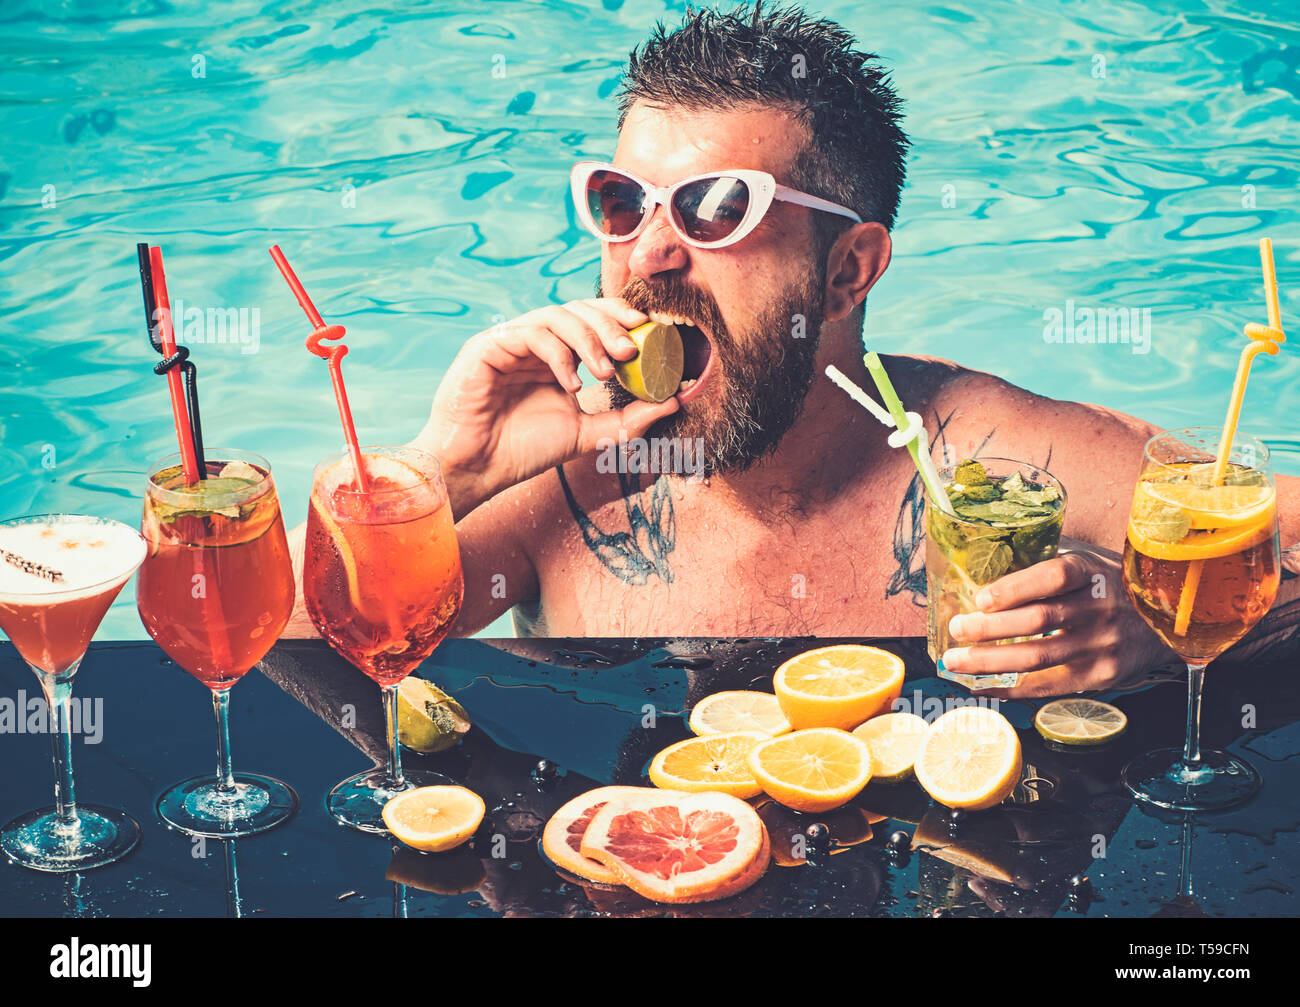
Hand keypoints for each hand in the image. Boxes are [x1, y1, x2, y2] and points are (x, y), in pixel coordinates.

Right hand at [417, 298, 678, 513]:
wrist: (478, 469)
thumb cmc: (523, 451)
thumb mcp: (587, 434)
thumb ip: (627, 418)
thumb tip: (673, 402)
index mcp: (556, 356)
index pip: (592, 320)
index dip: (621, 318)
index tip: (650, 331)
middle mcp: (534, 343)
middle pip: (578, 310)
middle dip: (610, 324)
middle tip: (632, 351)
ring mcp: (510, 341)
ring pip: (556, 316)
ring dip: (588, 339)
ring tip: (605, 372)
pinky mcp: (488, 346)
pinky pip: (530, 333)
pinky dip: (558, 355)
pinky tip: (571, 384)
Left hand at [939, 537, 1182, 696]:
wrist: (1172, 620)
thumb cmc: (1112, 585)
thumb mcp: (1089, 561)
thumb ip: (1047, 562)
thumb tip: (985, 562)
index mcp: (1092, 572)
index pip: (1053, 576)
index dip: (1014, 588)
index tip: (980, 599)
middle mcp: (1100, 608)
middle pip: (1039, 620)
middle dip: (989, 628)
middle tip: (956, 630)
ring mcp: (1102, 645)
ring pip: (1038, 657)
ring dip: (990, 662)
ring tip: (955, 661)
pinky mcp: (1102, 676)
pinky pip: (1049, 687)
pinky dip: (1010, 689)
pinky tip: (981, 686)